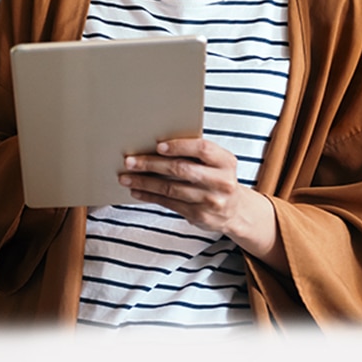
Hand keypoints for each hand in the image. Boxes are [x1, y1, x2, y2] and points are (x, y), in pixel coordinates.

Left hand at [119, 137, 284, 267]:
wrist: (235, 210)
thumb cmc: (217, 178)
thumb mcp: (216, 163)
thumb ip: (195, 154)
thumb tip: (155, 145)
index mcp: (226, 161)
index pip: (202, 149)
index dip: (179, 146)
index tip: (158, 146)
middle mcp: (221, 182)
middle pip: (181, 169)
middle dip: (151, 164)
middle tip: (130, 161)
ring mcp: (211, 201)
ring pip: (171, 189)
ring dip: (145, 182)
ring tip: (126, 177)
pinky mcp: (199, 216)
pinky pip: (169, 203)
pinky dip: (150, 196)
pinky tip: (137, 190)